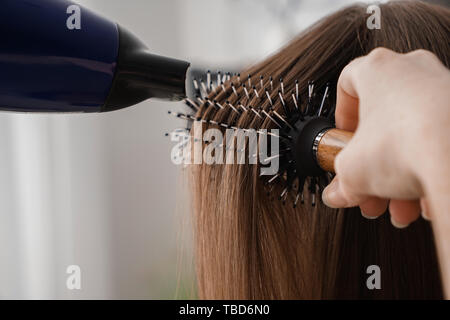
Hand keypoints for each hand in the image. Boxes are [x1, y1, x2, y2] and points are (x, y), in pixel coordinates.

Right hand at [322, 47, 449, 227]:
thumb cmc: (407, 144)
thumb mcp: (353, 170)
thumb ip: (342, 180)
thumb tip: (341, 192)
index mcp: (378, 70)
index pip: (348, 83)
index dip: (341, 116)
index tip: (342, 140)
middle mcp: (415, 71)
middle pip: (383, 120)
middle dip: (373, 162)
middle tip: (367, 187)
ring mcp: (445, 88)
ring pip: (413, 134)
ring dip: (401, 173)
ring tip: (398, 206)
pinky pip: (440, 141)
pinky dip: (430, 169)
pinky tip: (424, 200)